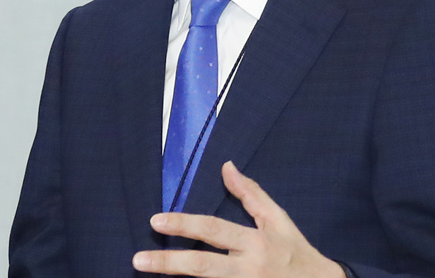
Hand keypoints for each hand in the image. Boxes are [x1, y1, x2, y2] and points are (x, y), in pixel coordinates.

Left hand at [133, 162, 344, 277]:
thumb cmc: (297, 252)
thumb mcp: (278, 220)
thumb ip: (251, 194)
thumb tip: (226, 166)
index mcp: (255, 242)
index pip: (214, 230)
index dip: (185, 224)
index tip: (156, 220)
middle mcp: (249, 269)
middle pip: (204, 266)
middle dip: (168, 262)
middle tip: (138, 260)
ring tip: (147, 273)